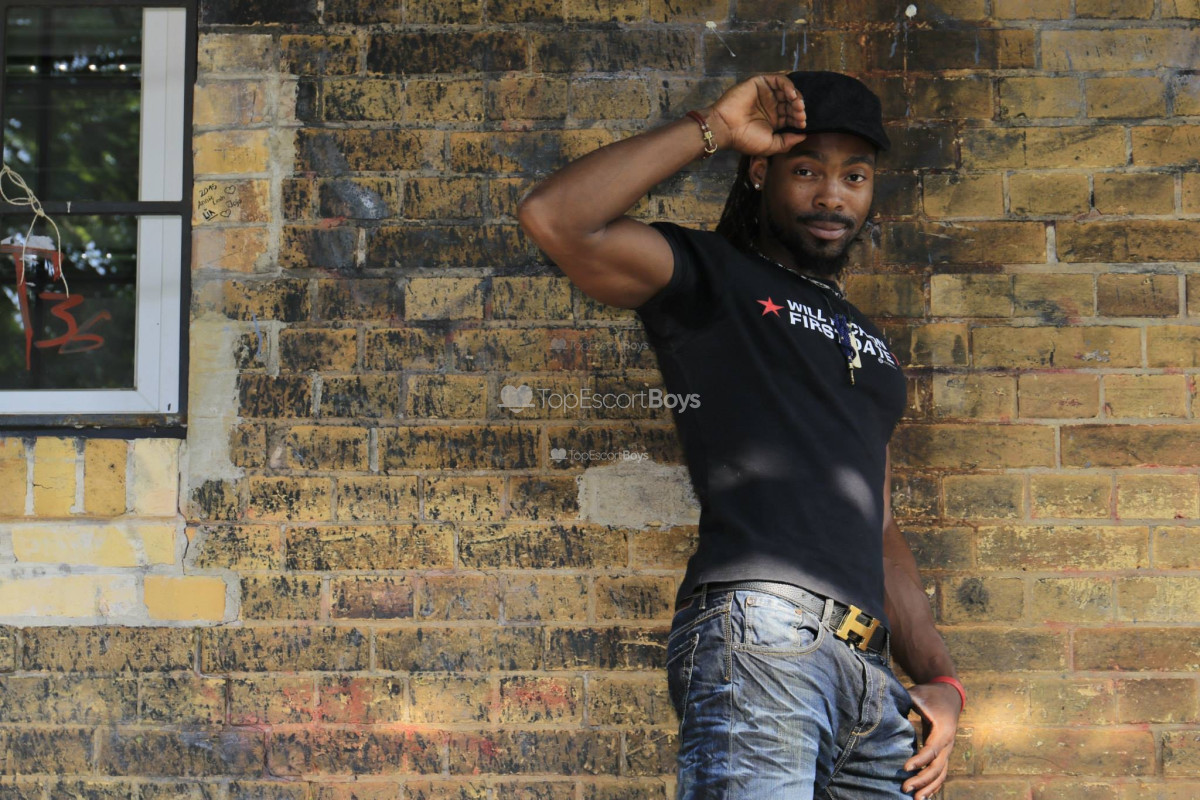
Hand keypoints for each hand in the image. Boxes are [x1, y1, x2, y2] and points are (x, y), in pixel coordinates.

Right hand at [704, 73, 806, 156]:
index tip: (802, 124)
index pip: (791, 116)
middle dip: (798, 108)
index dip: (799, 119)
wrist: (727, 128)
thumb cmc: (745, 139)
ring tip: (797, 105)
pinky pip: (779, 80)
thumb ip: (788, 142)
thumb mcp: (771, 145)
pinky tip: (791, 95)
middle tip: (800, 115)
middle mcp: (770, 106)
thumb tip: (803, 136)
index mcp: (773, 121)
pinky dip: (788, 85)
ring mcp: (765, 94)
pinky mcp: (760, 83)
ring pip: (787, 90)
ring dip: (796, 96)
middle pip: (791, 102)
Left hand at [902, 681, 961, 798]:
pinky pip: (941, 773)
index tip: (904, 768)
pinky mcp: (943, 753)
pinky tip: (924, 795)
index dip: (919, 760)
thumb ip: (906, 701)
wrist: (949, 694)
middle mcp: (948, 743)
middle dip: (922, 780)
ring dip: (929, 787)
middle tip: (905, 788)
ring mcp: (947, 750)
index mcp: (943, 729)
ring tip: (916, 799)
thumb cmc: (930, 694)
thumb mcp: (918, 694)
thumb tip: (886, 704)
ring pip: (941, 774)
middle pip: (937, 767)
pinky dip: (934, 785)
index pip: (932, 749)